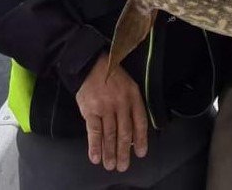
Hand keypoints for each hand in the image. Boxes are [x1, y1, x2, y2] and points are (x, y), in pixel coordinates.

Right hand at [75, 52, 148, 171]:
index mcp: (133, 97)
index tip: (141, 153)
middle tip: (123, 166)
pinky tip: (96, 157)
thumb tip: (133, 131)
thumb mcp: (129, 86)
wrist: (91, 65)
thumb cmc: (112, 77)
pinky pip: (94, 132)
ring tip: (110, 165)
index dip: (141, 139)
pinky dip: (95, 146)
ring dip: (110, 153)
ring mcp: (105, 107)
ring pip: (110, 135)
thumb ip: (132, 106)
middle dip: (124, 152)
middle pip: (125, 132)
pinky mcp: (90, 110)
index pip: (140, 122)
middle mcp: (121, 103)